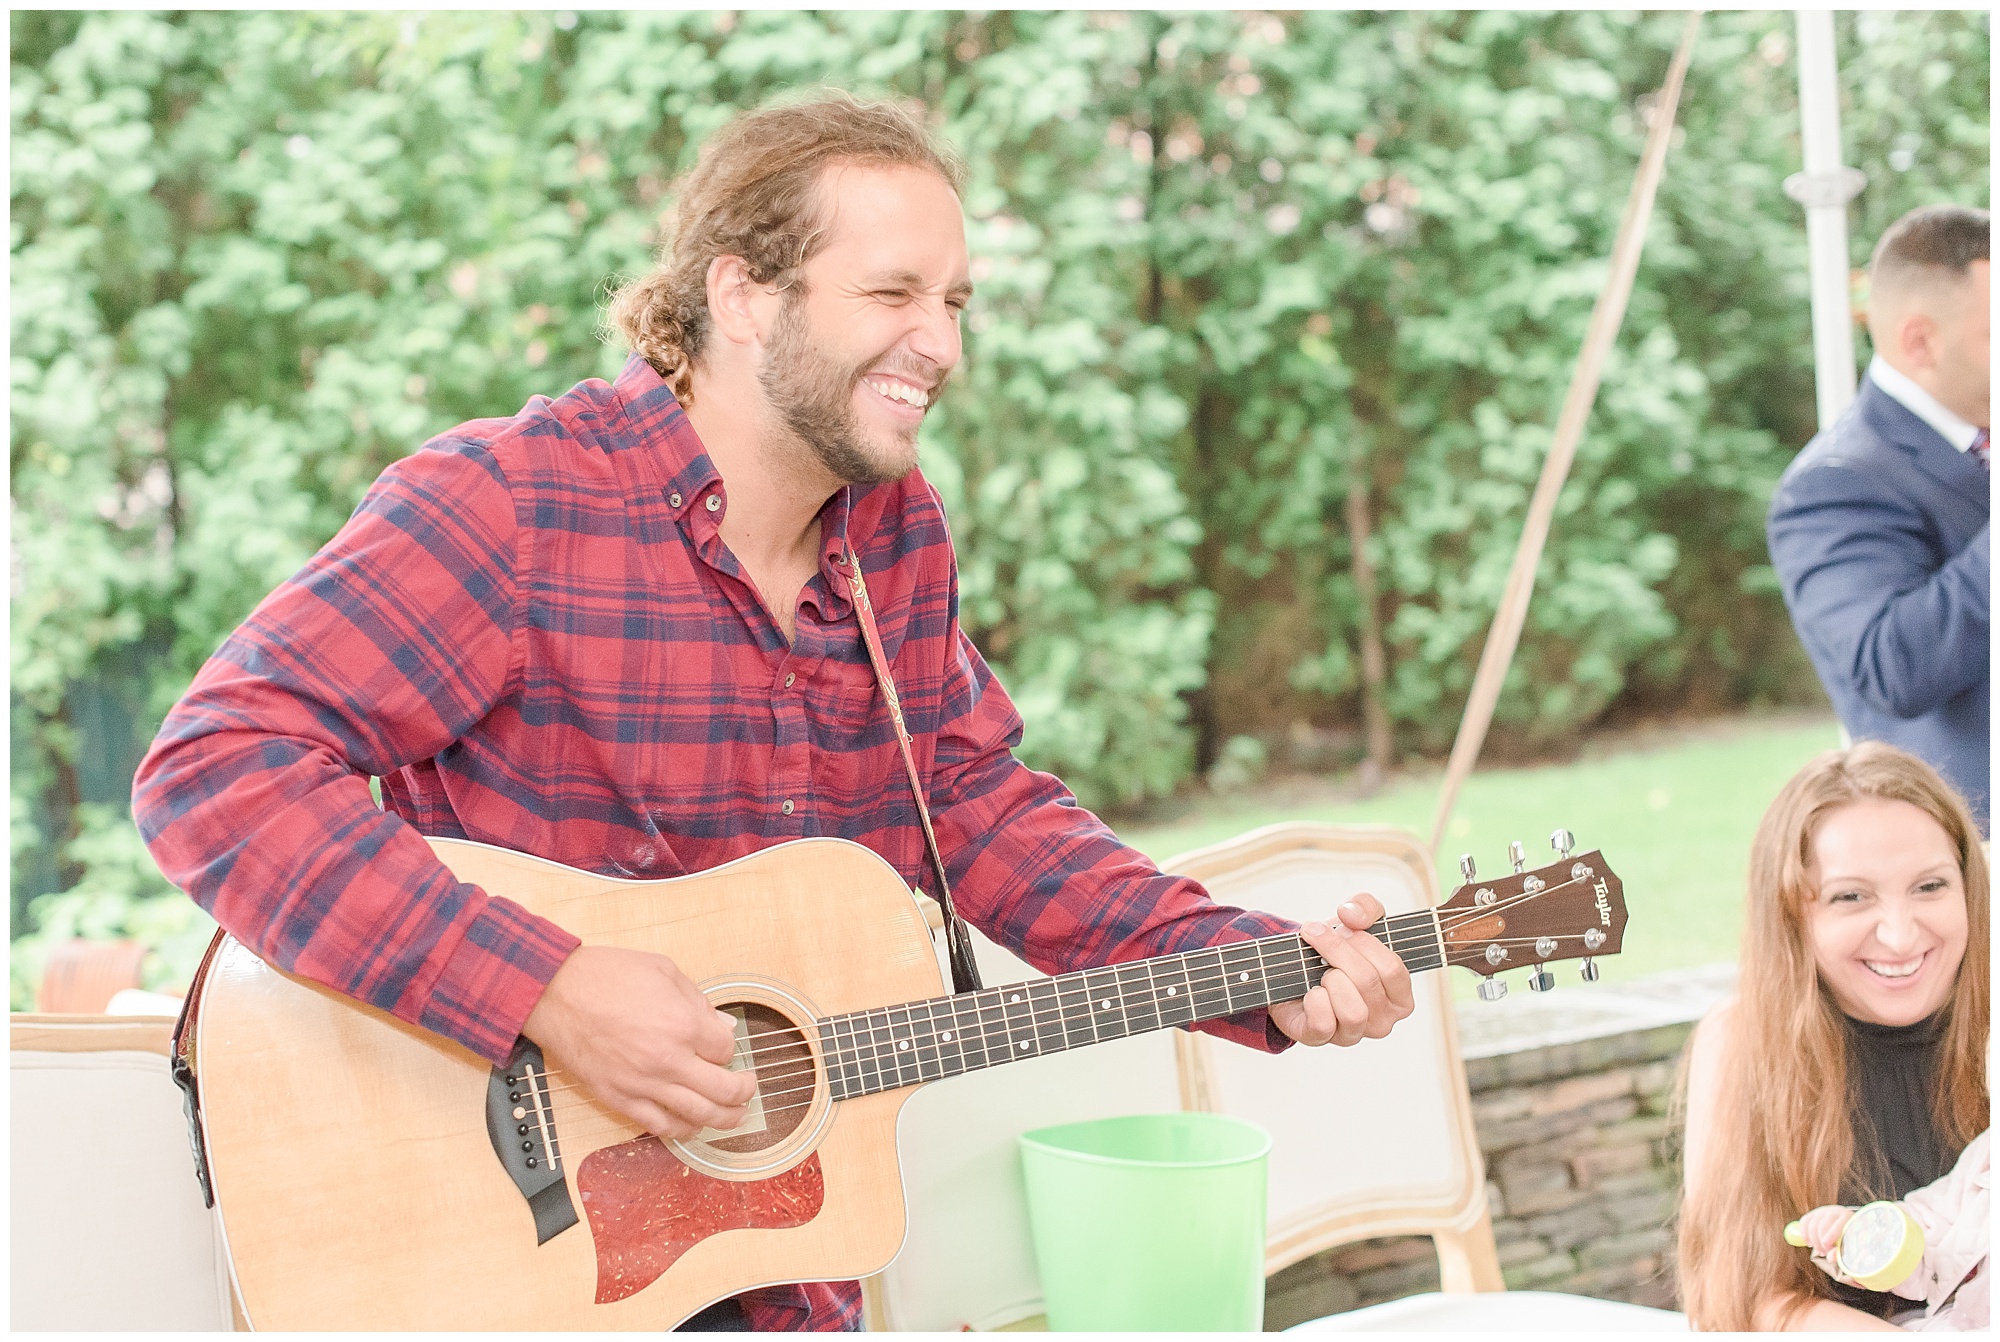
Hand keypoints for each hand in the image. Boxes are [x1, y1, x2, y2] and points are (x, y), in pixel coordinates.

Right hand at [522, 944, 754, 1139]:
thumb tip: (723, 1026)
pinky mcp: (619, 1099)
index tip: (723, 1045)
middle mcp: (668, 1060)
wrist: (555, 994)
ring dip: (723, 1119)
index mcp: (683, 1023)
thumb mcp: (664, 970)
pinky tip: (692, 1125)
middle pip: (724, 1090)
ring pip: (698, 1116)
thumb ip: (698, 1001)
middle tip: (748, 1088)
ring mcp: (643, 1084)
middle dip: (743, 1092)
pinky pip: (659, 1126)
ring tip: (733, 1115)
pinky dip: (682, 1130)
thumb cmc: (606, 976)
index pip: (726, 1049)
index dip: (730, 1048)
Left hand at [1269, 894, 1415, 1046]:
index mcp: (1400, 996)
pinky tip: (1310, 991)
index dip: (1365, 943)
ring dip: (1330, 979)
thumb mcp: (1356, 922)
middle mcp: (1383, 1020)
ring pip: (1353, 1010)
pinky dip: (1313, 1000)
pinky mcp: (1321, 1039)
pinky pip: (1324, 1024)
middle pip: (1367, 981)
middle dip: (1337, 951)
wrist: (1294, 970)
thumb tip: (1352, 915)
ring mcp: (1354, 1034)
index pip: (1392, 968)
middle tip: (1318, 936)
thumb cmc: (1335, 952)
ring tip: (1320, 971)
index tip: (1343, 928)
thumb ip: (1365, 907)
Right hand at [1798, 1204, 1855, 1257]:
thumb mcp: (1847, 1245)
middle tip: (1824, 1253)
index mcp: (1846, 1217)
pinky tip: (1810, 1243)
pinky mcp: (1812, 1213)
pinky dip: (1804, 1234)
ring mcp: (1822, 1211)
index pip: (1837, 1225)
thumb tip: (1830, 1258)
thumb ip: (1839, 1252)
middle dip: (1821, 1242)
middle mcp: (1834, 1211)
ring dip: (1813, 1241)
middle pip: (1822, 1226)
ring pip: (1812, 1225)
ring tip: (1820, 1250)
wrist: (1845, 1225)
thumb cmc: (1848, 1238)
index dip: (1831, 1237)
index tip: (1827, 1249)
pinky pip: (1804, 1222)